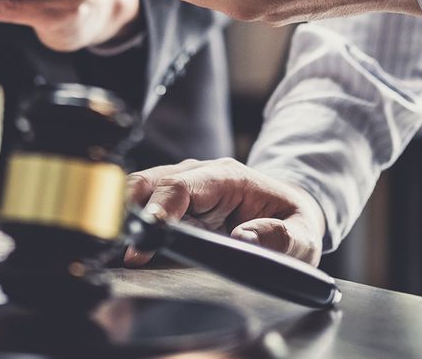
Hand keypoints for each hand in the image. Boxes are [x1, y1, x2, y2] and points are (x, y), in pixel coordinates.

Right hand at [125, 158, 324, 266]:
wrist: (289, 211)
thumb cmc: (293, 223)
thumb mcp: (304, 236)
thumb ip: (283, 238)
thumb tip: (244, 238)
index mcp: (227, 177)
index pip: (180, 186)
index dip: (158, 211)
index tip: (143, 241)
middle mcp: (199, 174)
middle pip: (150, 182)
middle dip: (130, 211)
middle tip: (121, 247)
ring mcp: (184, 184)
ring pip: (141, 189)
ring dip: (126, 215)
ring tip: (118, 248)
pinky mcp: (176, 201)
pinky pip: (145, 202)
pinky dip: (131, 220)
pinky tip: (126, 244)